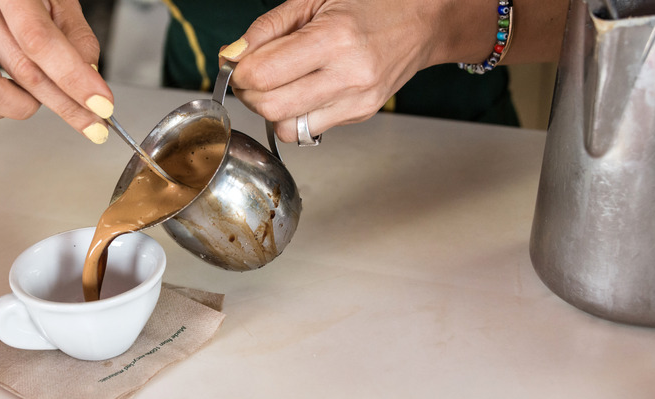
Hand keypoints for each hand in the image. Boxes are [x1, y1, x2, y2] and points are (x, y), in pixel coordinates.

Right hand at [0, 0, 113, 143]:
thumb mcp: (55, 0)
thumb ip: (77, 37)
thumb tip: (90, 76)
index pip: (40, 40)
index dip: (73, 77)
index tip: (100, 104)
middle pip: (24, 73)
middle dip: (68, 106)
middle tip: (94, 124)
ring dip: (31, 104)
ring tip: (43, 88)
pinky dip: (3, 104)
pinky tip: (11, 85)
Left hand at [218, 0, 510, 142]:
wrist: (423, 21)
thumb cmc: (370, 3)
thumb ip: (267, 29)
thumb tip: (232, 55)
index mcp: (334, 38)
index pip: (264, 75)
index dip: (239, 73)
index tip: (237, 63)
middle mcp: (348, 76)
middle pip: (270, 107)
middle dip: (248, 94)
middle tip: (250, 76)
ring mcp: (356, 101)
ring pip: (286, 128)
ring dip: (269, 109)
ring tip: (277, 84)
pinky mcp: (360, 115)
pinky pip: (307, 131)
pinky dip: (293, 116)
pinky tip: (301, 92)